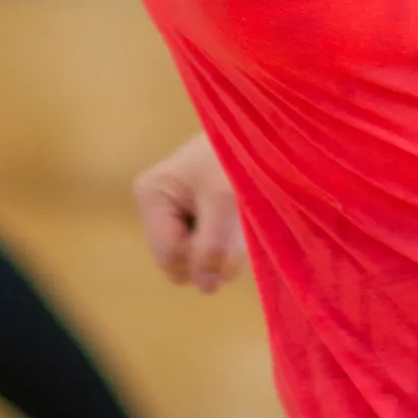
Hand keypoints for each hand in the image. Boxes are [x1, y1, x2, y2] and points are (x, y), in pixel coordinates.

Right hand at [132, 133, 246, 293]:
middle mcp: (158, 207)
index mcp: (152, 196)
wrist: (266, 128)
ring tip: (242, 214)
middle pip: (180, 262)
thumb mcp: (225, 199)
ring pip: (198, 260)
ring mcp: (178, 214)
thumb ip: (212, 247)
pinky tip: (241, 219)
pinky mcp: (199, 217)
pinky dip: (232, 241)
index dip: (200, 256)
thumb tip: (206, 288)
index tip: (227, 230)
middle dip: (212, 254)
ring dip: (227, 247)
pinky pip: (211, 249)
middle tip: (237, 221)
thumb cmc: (240, 154)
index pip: (170, 257)